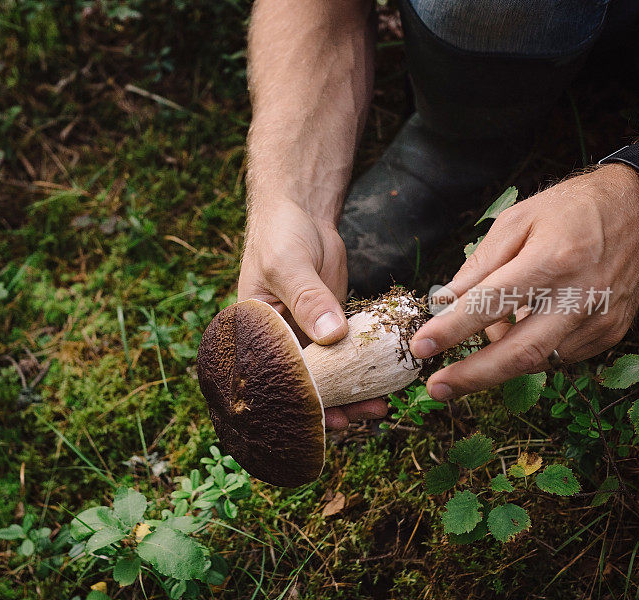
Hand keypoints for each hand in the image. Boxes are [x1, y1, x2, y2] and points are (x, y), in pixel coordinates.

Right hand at [238, 200, 387, 427]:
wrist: (301, 211)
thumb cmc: (280, 235)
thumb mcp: (288, 265)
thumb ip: (308, 299)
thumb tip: (331, 335)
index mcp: (254, 333)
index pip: (272, 377)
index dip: (295, 401)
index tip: (321, 419)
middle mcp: (279, 341)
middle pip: (303, 382)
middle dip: (330, 403)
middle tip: (359, 417)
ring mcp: (307, 334)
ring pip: (329, 373)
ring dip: (351, 390)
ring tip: (378, 406)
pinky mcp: (331, 324)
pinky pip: (348, 352)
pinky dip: (363, 367)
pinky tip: (383, 381)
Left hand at [410, 164, 638, 399]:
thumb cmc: (570, 210)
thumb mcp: (517, 221)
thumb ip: (479, 265)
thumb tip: (444, 303)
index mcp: (552, 261)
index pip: (491, 304)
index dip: (452, 330)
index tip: (420, 347)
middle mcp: (580, 296)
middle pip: (520, 352)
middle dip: (473, 376)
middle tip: (436, 388)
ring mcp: (599, 320)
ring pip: (538, 360)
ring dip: (498, 360)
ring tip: (476, 340)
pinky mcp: (609, 333)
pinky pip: (558, 356)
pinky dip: (527, 351)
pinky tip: (517, 328)